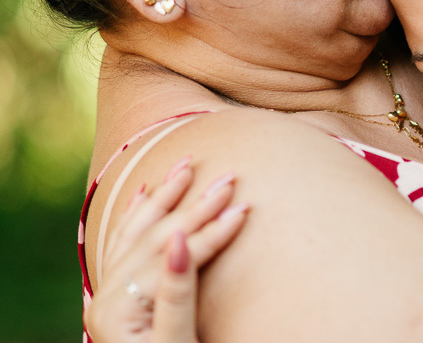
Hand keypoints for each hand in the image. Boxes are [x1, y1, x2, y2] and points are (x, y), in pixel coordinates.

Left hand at [84, 160, 249, 342]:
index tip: (245, 207)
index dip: (214, 230)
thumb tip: (182, 242)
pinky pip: (124, 243)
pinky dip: (137, 215)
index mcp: (121, 307)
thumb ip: (177, 291)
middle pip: (159, 237)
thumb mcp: (178, 341)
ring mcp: (110, 294)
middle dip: (196, 205)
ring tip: (188, 166)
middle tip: (229, 177)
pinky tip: (147, 193)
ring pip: (139, 232)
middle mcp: (108, 296)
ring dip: (166, 198)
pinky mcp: (117, 297)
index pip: (178, 254)